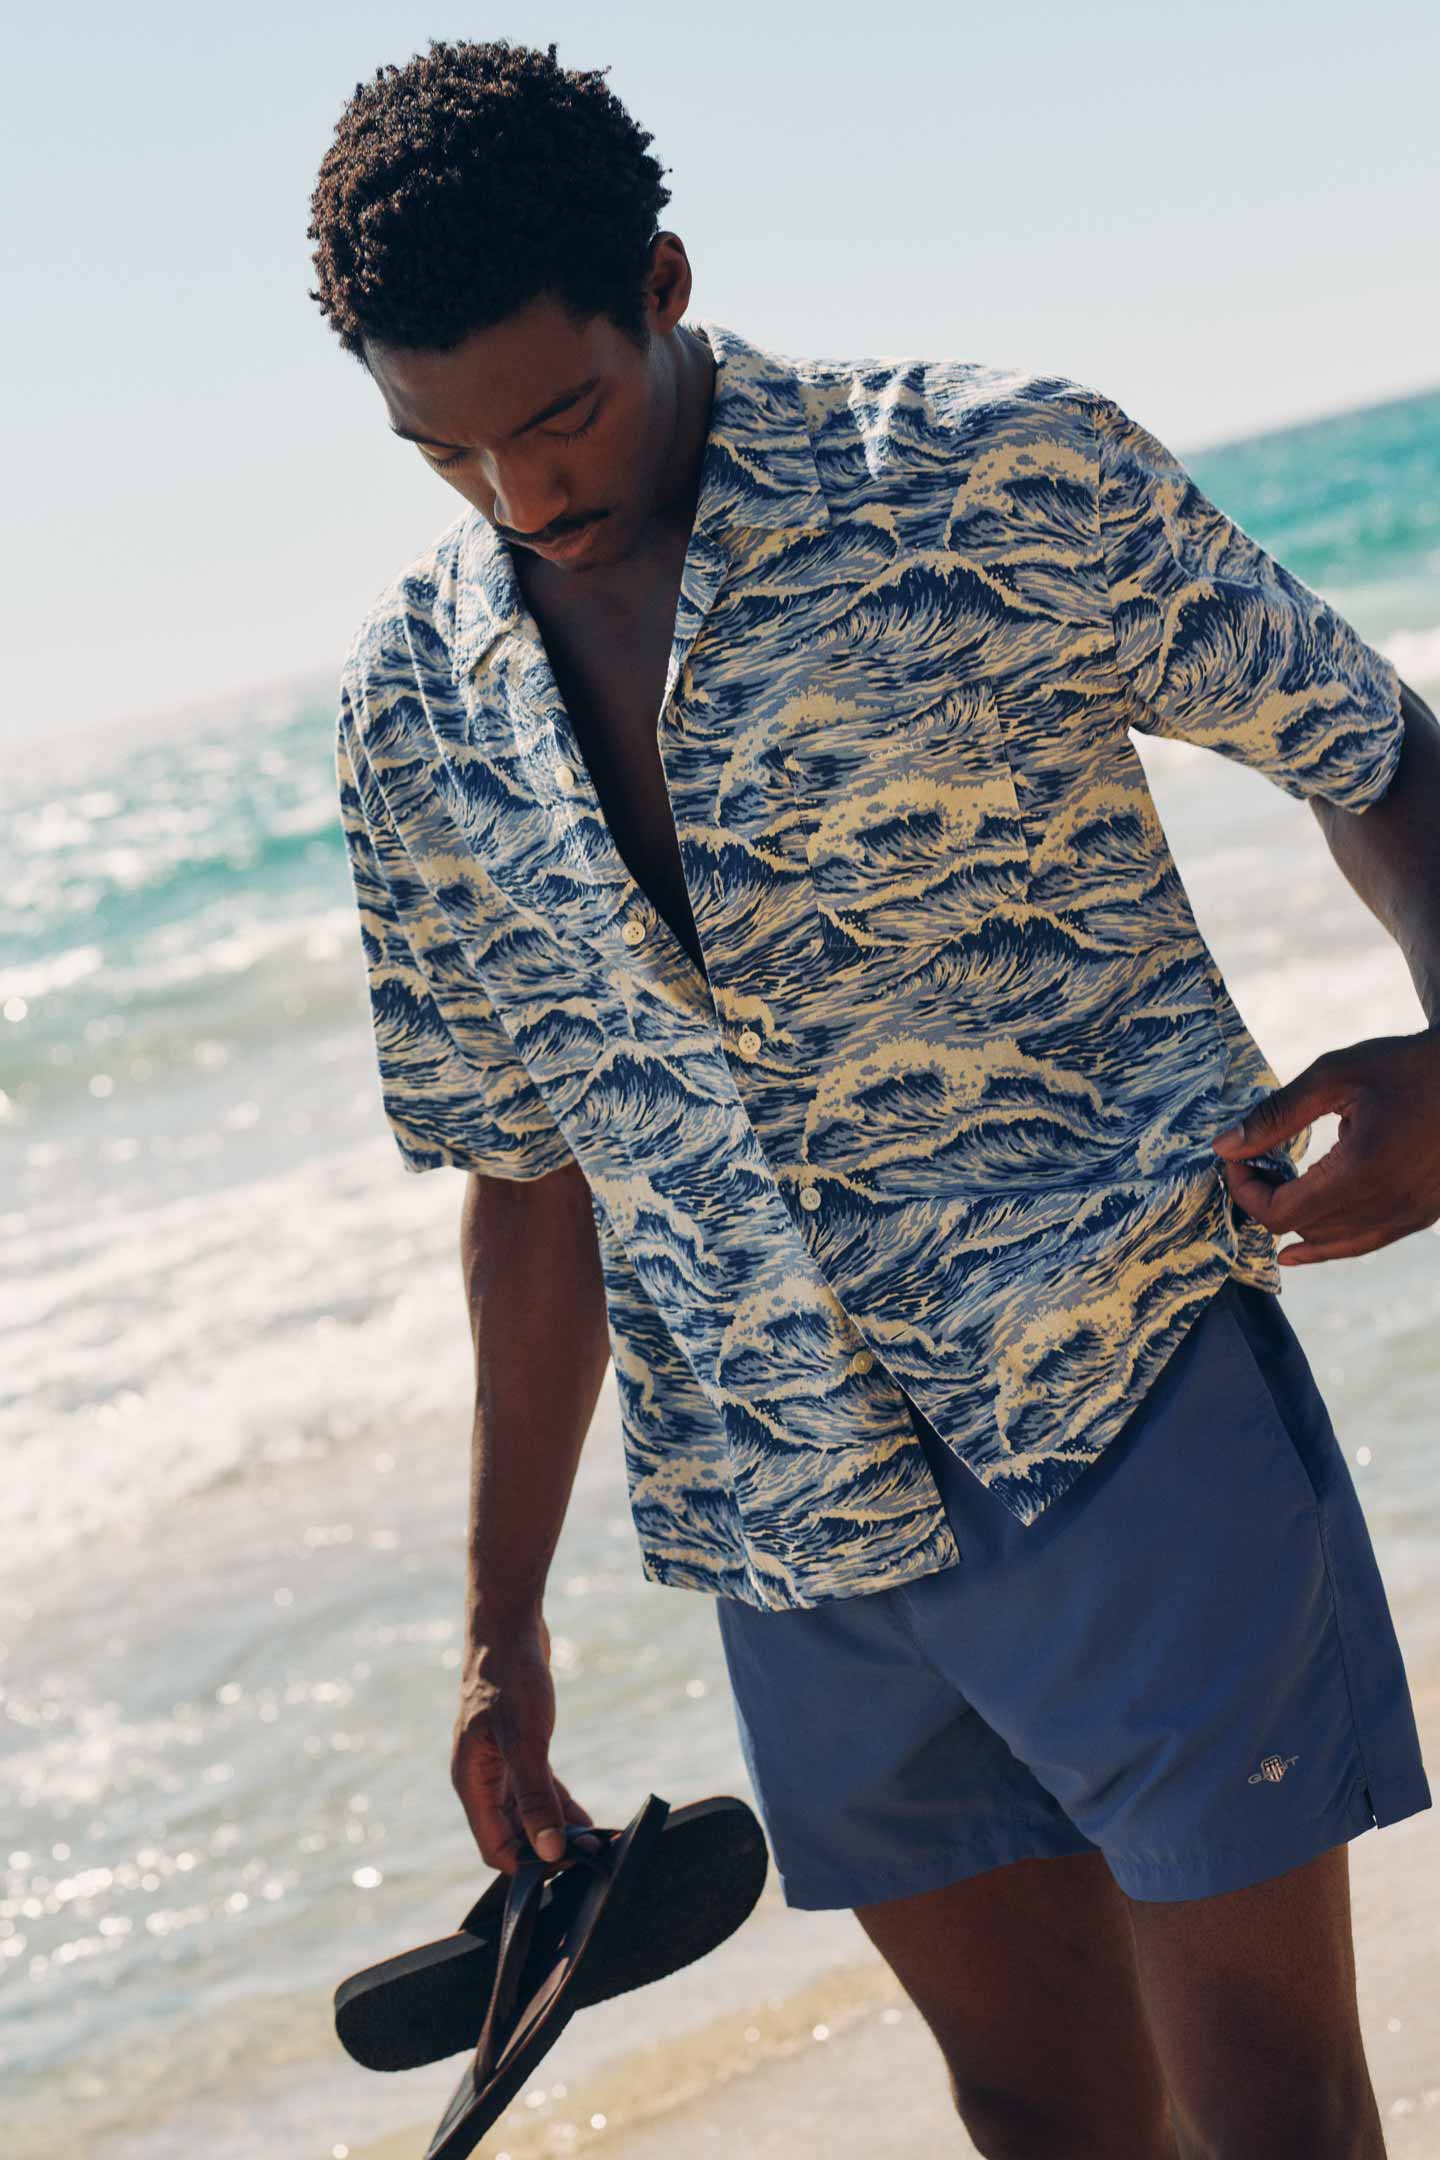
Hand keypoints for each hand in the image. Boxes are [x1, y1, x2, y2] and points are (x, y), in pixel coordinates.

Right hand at [451, 1611, 600, 1875]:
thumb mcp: (525, 1740)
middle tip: (591, 1856)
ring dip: (556, 1829)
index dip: (528, 1865)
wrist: (508, 1626)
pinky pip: (537, 1788)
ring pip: (527, 1812)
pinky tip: (584, 1818)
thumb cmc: (508, 1677)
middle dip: (547, 1849)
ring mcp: (499, 1762)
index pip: (494, 1847)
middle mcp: (481, 1777)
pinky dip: (559, 1805)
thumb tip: (547, 1851)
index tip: (567, 1869)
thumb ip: (535, 1796)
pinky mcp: (518, 1747)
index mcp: (471, 1781)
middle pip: (512, 1833)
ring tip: (595, 1844)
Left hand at [1210, 1028, 1439, 1265]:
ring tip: (1278, 1183)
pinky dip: (1325, 1245)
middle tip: (1254, 1161)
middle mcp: (1387, 1204)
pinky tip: (1295, 1247)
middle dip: (1265, 1199)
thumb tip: (1224, 1146)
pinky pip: (1362, 1244)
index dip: (1246, 1191)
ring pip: (1329, 1242)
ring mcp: (1409, 1215)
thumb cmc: (1407, 1067)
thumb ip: (1276, 1114)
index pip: (1280, 1213)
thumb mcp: (1335, 1075)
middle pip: (1300, 1229)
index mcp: (1362, 1170)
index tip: (1237, 1157)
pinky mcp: (1421, 1215)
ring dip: (1295, 1219)